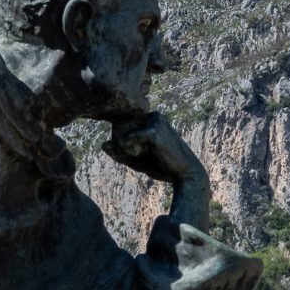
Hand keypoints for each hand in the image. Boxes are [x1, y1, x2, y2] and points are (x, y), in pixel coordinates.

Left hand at [107, 113, 213, 230]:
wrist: (185, 174)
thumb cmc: (161, 166)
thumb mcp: (136, 159)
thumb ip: (119, 152)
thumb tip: (104, 144)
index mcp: (149, 118)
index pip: (121, 123)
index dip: (118, 139)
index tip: (127, 153)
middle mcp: (152, 115)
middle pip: (118, 125)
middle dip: (119, 144)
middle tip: (132, 156)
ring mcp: (154, 120)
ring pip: (121, 130)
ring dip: (124, 147)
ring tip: (138, 155)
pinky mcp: (154, 130)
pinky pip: (128, 138)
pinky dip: (129, 150)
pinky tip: (142, 155)